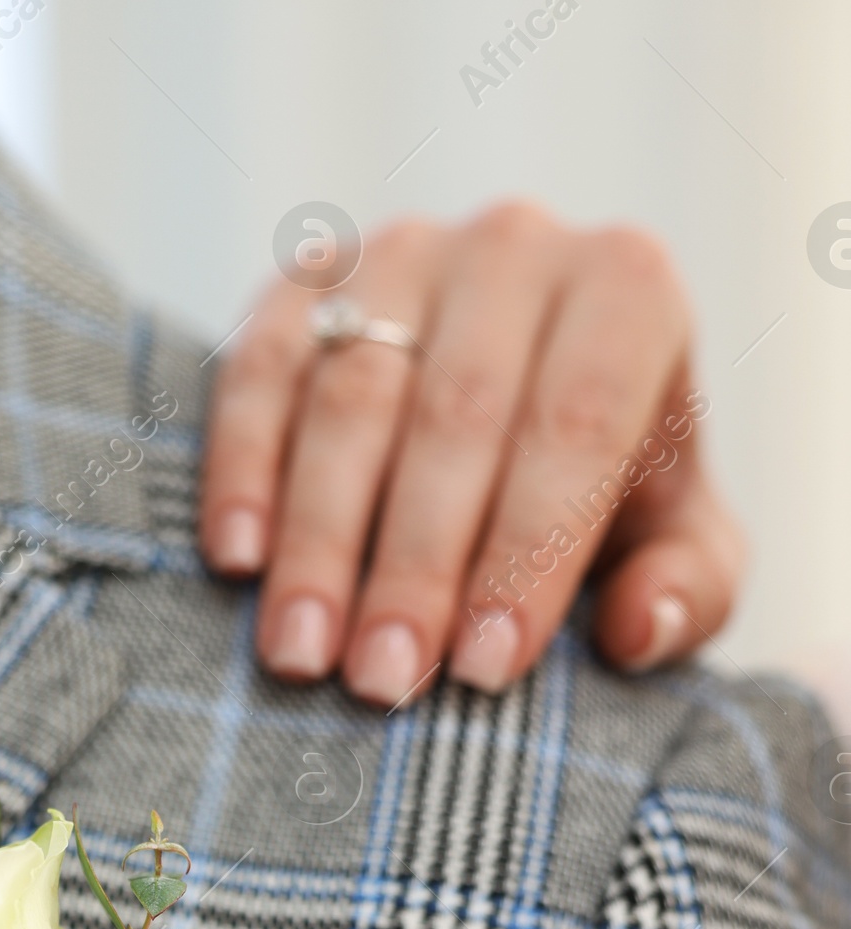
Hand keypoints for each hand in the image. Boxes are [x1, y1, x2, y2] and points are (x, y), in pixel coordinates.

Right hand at [198, 204, 744, 703]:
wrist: (512, 394)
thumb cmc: (604, 489)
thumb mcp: (675, 543)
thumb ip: (690, 591)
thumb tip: (641, 629)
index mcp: (627, 291)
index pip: (578, 423)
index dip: (526, 552)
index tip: (480, 669)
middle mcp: (516, 248)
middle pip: (458, 413)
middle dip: (413, 563)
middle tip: (382, 680)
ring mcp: (400, 254)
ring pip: (352, 395)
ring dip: (319, 538)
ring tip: (300, 653)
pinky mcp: (304, 283)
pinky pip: (260, 370)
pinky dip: (244, 468)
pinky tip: (239, 561)